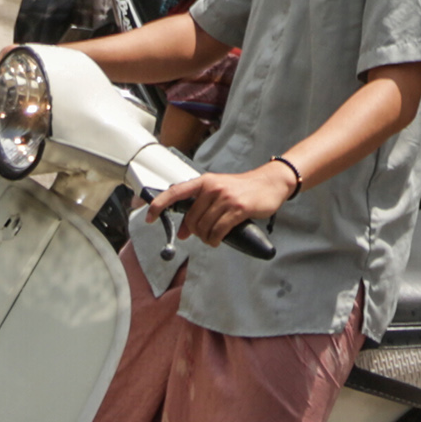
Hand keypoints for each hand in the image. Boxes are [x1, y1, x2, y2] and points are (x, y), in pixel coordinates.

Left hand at [160, 165, 291, 246]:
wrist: (271, 182)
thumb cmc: (243, 189)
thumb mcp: (219, 192)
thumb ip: (200, 208)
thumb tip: (183, 231)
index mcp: (204, 181)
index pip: (175, 192)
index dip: (159, 205)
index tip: (149, 217)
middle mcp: (212, 187)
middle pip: (191, 219)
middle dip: (194, 232)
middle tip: (202, 236)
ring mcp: (225, 198)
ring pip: (204, 227)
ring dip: (206, 238)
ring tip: (212, 238)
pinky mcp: (238, 208)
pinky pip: (218, 230)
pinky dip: (215, 240)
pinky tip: (218, 240)